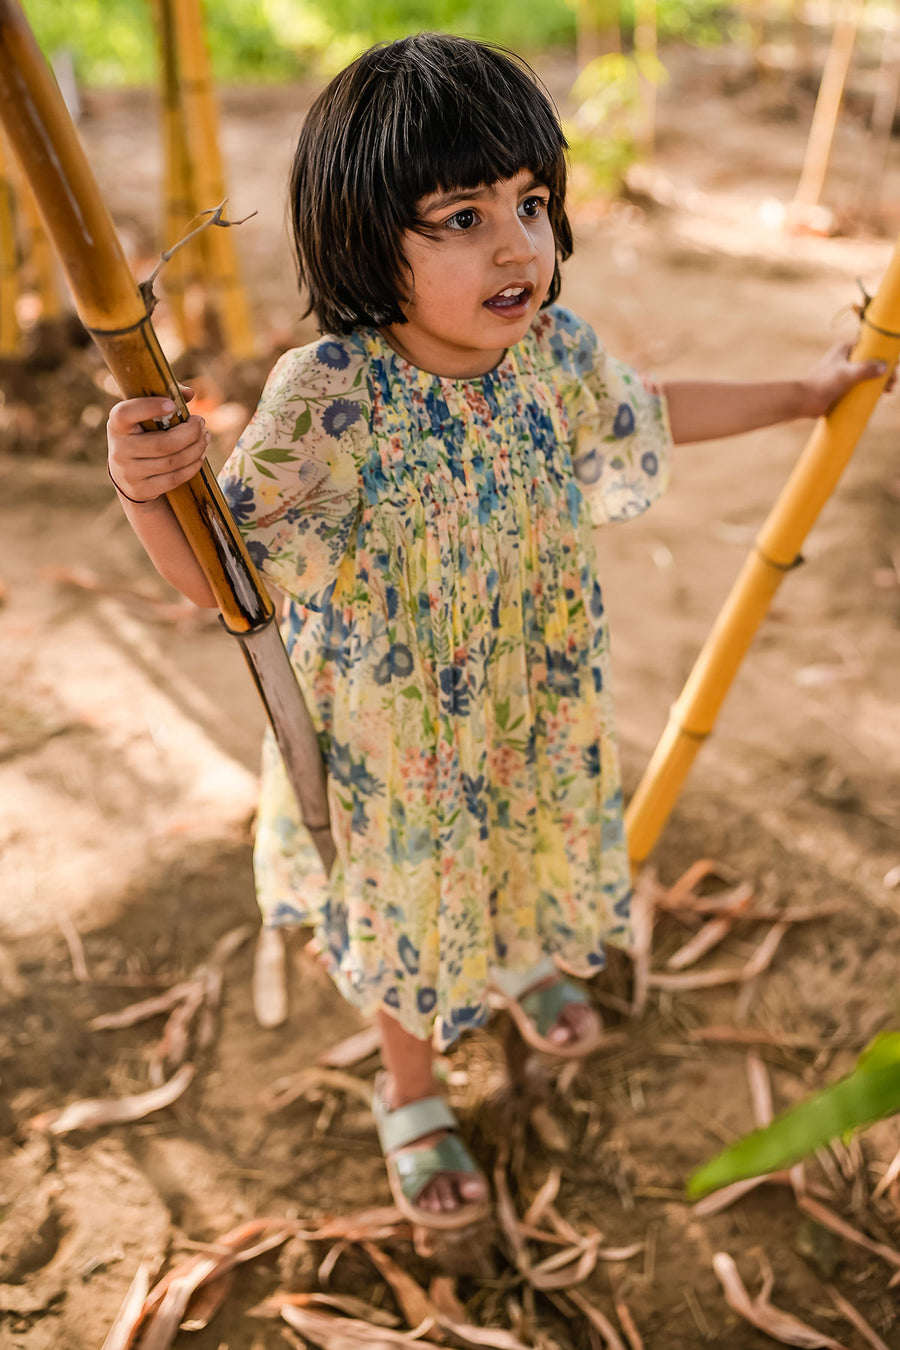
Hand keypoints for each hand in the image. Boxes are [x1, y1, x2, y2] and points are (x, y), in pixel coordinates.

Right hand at [106, 385, 208, 505]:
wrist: (128, 476)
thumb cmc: (143, 435)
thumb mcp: (146, 416)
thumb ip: (165, 398)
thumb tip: (188, 393)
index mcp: (117, 424)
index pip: (126, 413)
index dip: (149, 407)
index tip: (172, 405)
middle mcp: (119, 448)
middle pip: (162, 444)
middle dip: (190, 433)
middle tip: (201, 423)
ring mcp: (129, 472)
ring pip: (172, 462)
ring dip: (196, 449)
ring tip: (205, 438)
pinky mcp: (142, 489)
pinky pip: (174, 478)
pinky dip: (192, 467)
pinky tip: (200, 456)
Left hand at [797, 341, 894, 418]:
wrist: (803, 401)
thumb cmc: (823, 384)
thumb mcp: (847, 374)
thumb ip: (865, 369)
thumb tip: (884, 367)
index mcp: (846, 348)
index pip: (871, 345)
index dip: (884, 354)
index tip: (893, 364)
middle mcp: (846, 357)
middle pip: (871, 361)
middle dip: (884, 371)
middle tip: (892, 383)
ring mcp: (844, 372)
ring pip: (867, 374)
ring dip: (879, 381)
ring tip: (887, 391)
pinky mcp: (842, 385)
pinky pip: (860, 385)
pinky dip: (869, 389)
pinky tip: (877, 397)